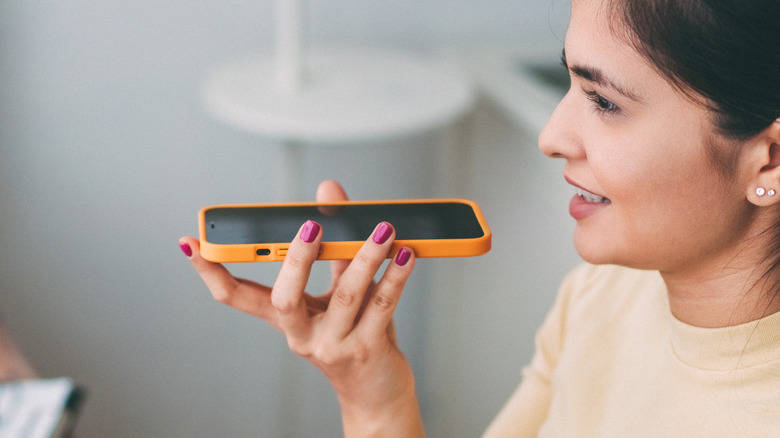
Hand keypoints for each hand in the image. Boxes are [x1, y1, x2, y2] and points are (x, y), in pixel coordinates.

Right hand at [179, 180, 423, 436]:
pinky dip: (395, 277)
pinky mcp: (367, 351)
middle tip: (312, 225)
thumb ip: (335, 245)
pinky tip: (405, 254)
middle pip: (285, 298)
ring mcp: (334, 346)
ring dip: (365, 257)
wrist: (377, 394)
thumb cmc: (354, 336)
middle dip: (296, 260)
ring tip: (383, 229)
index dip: (212, 271)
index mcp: (286, 320)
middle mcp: (302, 336)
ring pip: (345, 297)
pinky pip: (382, 306)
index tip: (191, 242)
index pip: (238, 296)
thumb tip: (328, 190)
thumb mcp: (338, 292)